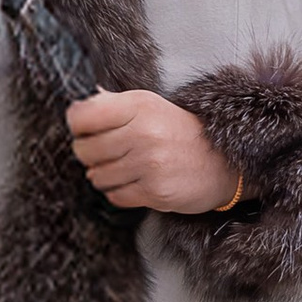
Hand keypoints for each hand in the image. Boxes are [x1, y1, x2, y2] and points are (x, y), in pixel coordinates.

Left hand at [66, 89, 239, 212]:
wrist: (224, 163)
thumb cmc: (182, 132)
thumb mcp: (152, 106)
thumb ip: (114, 104)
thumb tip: (80, 106)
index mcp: (139, 106)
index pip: (82, 117)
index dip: (76, 126)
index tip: (84, 130)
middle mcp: (143, 133)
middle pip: (84, 150)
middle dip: (88, 154)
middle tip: (104, 153)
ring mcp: (149, 164)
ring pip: (96, 177)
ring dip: (103, 176)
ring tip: (121, 168)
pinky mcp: (155, 192)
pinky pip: (114, 196)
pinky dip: (118, 192)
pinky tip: (134, 182)